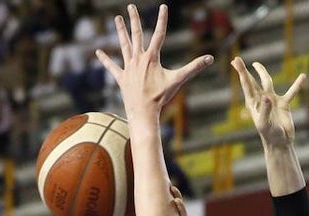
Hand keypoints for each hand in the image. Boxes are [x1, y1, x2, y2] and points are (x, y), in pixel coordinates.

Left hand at [97, 4, 212, 115]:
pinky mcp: (121, 78)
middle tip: (130, 6)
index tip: (163, 7)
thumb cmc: (161, 98)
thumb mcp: (178, 81)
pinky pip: (112, 66)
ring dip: (120, 31)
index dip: (162, 20)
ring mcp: (128, 67)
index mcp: (151, 57)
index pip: (159, 34)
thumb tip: (210, 59)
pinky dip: (105, 59)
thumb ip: (193, 68)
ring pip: (124, 45)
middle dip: (134, 19)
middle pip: (136, 34)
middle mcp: (138, 59)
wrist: (144, 113)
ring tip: (116, 19)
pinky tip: (98, 52)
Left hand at [232, 57, 304, 148]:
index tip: (235, 61)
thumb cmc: (269, 135)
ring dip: (262, 73)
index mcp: (254, 104)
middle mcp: (262, 100)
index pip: (247, 85)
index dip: (242, 73)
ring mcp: (272, 100)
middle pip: (253, 81)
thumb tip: (267, 96)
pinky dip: (297, 85)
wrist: (280, 143)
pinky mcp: (284, 104)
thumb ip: (266, 110)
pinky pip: (291, 92)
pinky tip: (303, 76)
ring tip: (256, 64)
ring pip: (267, 82)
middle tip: (236, 60)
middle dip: (245, 71)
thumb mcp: (265, 124)